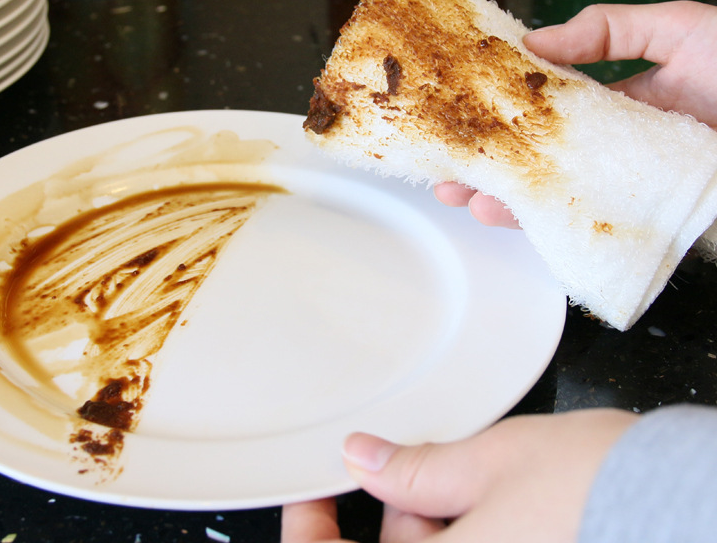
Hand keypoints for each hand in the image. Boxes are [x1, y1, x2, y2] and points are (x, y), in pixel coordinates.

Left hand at [281, 409, 636, 542]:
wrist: (683, 511)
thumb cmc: (594, 490)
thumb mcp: (489, 462)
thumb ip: (413, 468)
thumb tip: (362, 457)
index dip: (312, 536)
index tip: (312, 498)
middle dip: (392, 517)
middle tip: (402, 468)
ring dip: (432, 525)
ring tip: (460, 475)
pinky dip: (464, 531)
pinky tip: (487, 499)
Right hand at [435, 0, 716, 225]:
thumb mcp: (682, 28)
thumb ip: (611, 30)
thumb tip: (536, 40)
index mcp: (625, 100)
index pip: (551, 105)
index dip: (504, 109)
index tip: (463, 110)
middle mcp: (619, 146)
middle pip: (542, 154)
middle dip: (490, 159)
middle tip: (445, 164)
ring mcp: (630, 184)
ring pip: (556, 191)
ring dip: (504, 194)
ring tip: (457, 192)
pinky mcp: (647, 217)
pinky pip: (589, 220)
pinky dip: (545, 221)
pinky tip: (507, 215)